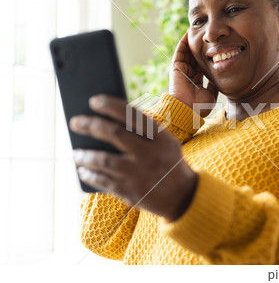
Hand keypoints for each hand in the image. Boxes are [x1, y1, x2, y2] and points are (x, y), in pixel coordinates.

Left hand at [70, 95, 197, 221]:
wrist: (183, 197)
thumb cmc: (169, 163)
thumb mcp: (166, 143)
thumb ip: (145, 132)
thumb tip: (110, 120)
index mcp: (160, 138)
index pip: (132, 115)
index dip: (111, 105)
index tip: (94, 100)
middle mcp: (150, 154)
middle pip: (114, 134)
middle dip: (91, 125)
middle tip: (75, 122)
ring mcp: (139, 174)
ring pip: (104, 160)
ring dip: (85, 155)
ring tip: (76, 153)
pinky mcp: (131, 192)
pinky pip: (104, 181)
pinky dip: (90, 175)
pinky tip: (84, 171)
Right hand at [169, 29, 218, 116]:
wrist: (187, 109)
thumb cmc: (199, 106)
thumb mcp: (211, 94)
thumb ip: (214, 84)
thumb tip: (221, 78)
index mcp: (197, 81)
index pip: (203, 65)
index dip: (209, 56)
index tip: (217, 47)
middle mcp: (189, 74)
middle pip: (196, 56)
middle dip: (202, 46)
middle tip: (209, 34)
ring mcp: (182, 69)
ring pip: (188, 52)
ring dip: (193, 40)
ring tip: (199, 29)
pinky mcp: (176, 66)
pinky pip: (181, 51)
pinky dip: (185, 41)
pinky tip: (190, 32)